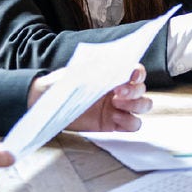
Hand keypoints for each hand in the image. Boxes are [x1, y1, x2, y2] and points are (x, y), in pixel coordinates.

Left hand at [35, 64, 151, 132]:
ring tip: (117, 106)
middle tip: (118, 94)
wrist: (48, 104)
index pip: (136, 71)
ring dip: (136, 106)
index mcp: (114, 75)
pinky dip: (129, 122)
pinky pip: (132, 125)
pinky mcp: (113, 124)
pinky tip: (115, 118)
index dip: (138, 73)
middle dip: (135, 91)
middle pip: (142, 90)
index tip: (130, 76)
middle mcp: (120, 90)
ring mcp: (118, 108)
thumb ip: (95, 70)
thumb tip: (110, 66)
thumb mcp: (77, 73)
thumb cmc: (62, 84)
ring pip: (143, 106)